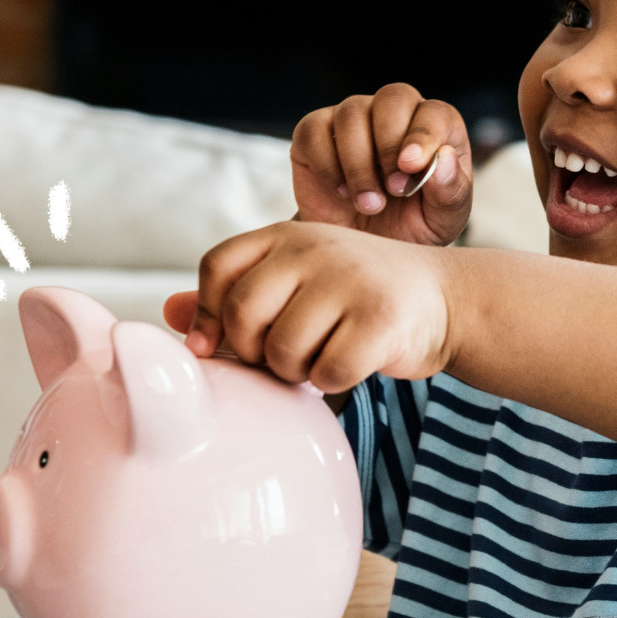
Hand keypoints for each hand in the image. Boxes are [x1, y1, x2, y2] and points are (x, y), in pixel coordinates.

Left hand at [161, 222, 454, 392]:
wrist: (448, 299)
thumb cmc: (359, 297)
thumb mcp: (300, 281)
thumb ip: (237, 296)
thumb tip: (168, 314)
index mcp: (288, 235)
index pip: (220, 267)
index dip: (211, 313)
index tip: (222, 345)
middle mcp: (316, 248)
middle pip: (244, 313)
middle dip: (253, 351)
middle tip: (281, 358)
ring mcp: (350, 281)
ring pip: (283, 350)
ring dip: (295, 372)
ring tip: (320, 358)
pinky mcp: (381, 320)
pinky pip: (327, 373)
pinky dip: (332, 383)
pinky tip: (350, 366)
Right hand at [291, 83, 471, 246]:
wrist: (361, 251)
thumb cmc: (409, 229)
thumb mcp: (441, 221)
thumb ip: (450, 192)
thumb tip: (444, 158)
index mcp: (435, 130)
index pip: (434, 113)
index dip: (424, 134)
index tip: (411, 166)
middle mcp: (394, 115)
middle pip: (393, 98)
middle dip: (391, 145)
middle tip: (394, 190)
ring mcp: (351, 120)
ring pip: (351, 113)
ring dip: (359, 164)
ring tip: (369, 204)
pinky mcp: (314, 134)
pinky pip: (313, 131)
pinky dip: (327, 165)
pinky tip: (341, 192)